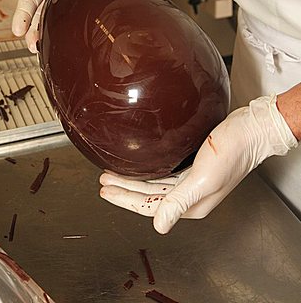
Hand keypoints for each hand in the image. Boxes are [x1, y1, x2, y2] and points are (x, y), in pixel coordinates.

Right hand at [12, 0, 146, 51]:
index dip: (22, 14)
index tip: (18, 28)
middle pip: (39, 15)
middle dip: (31, 31)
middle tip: (30, 44)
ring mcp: (73, 5)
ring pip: (53, 23)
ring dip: (44, 36)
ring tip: (39, 48)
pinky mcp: (88, 13)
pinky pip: (73, 27)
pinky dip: (64, 37)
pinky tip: (61, 45)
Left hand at [100, 95, 296, 233]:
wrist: (252, 130)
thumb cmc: (233, 151)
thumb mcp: (204, 179)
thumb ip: (179, 202)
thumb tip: (159, 225)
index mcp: (192, 204)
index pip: (149, 206)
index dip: (125, 199)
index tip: (106, 192)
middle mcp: (191, 196)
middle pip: (148, 195)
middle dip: (124, 189)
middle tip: (104, 182)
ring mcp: (193, 181)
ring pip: (154, 184)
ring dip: (133, 180)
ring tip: (115, 174)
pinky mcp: (195, 166)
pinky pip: (164, 174)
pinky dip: (149, 172)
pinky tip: (142, 167)